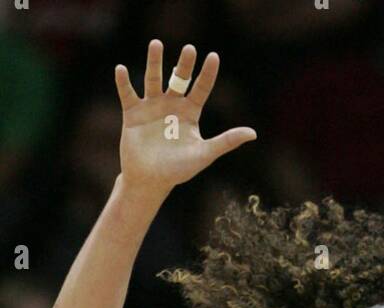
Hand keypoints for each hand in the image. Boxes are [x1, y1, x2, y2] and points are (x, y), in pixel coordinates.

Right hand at [115, 40, 255, 193]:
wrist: (150, 180)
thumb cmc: (179, 169)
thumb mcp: (205, 153)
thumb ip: (227, 141)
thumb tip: (253, 134)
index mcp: (190, 113)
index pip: (201, 88)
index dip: (208, 74)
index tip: (214, 56)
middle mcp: (171, 105)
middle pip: (178, 79)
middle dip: (184, 65)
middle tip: (190, 48)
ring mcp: (151, 107)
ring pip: (153, 79)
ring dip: (154, 63)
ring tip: (157, 44)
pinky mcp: (132, 113)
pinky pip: (128, 94)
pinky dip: (124, 83)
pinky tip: (121, 70)